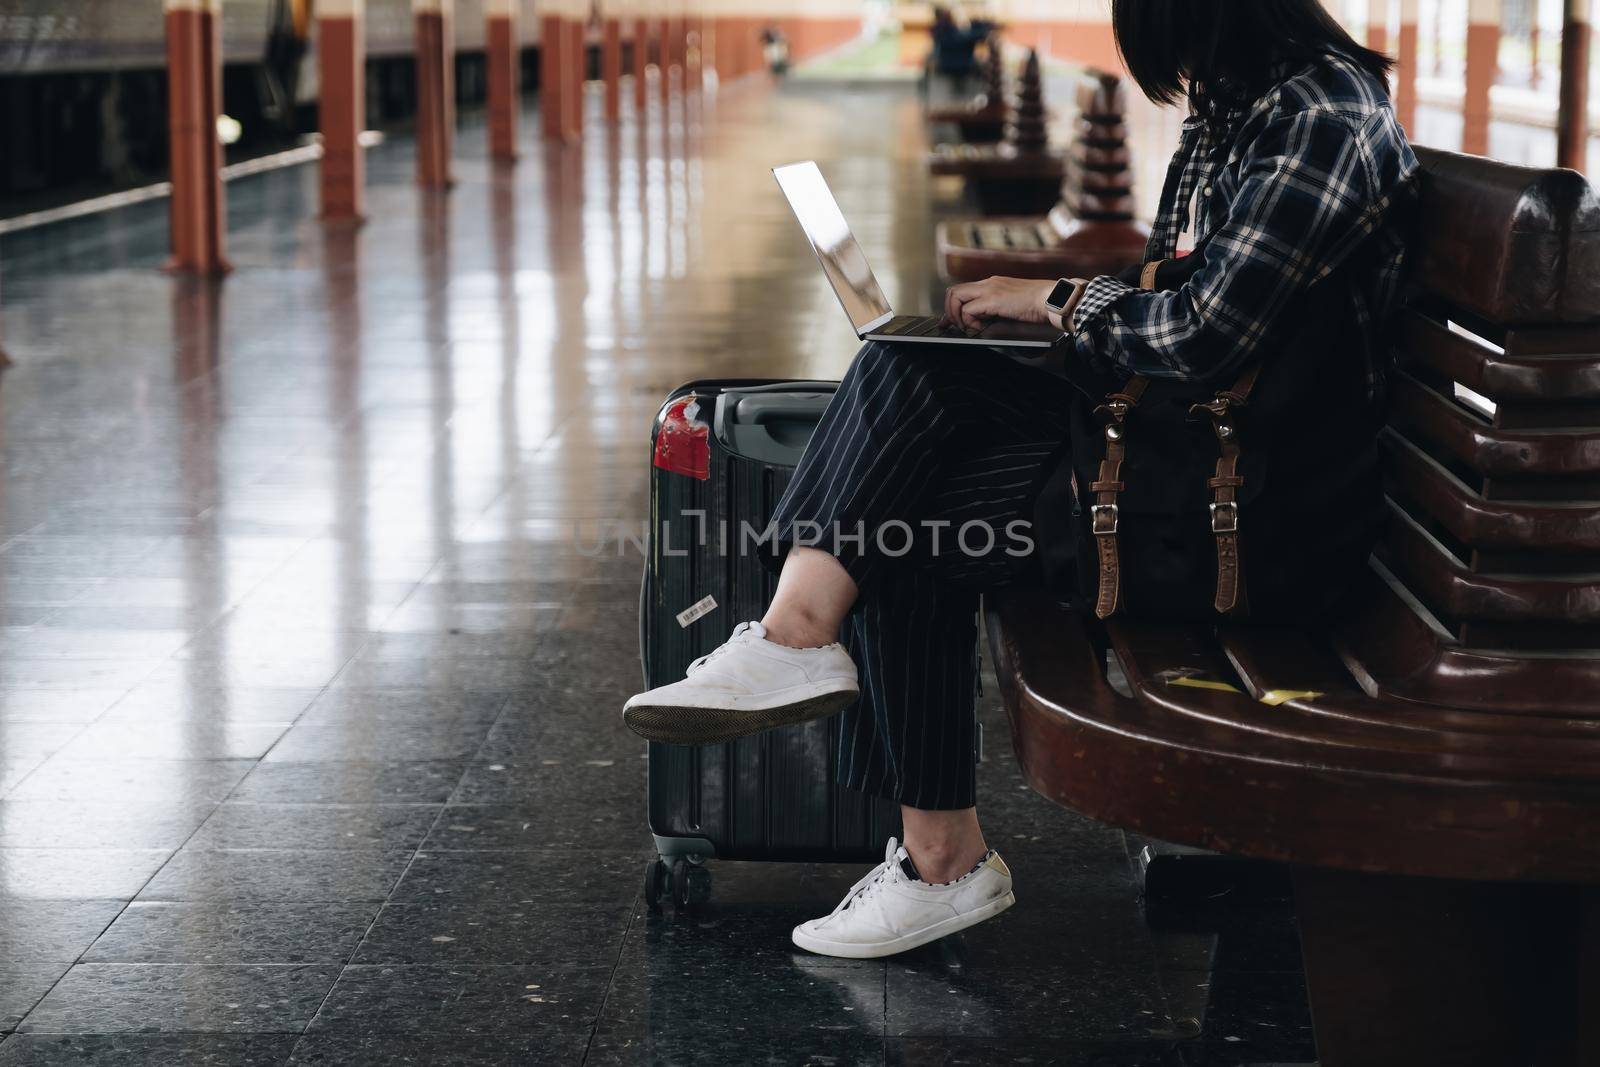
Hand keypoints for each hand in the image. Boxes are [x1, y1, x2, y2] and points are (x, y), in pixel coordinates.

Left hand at [941, 277, 1055, 332]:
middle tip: (954, 327)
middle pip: (953, 291)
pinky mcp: (993, 299)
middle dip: (949, 311)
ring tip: (969, 328)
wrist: (1054, 299)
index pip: (962, 290)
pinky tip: (981, 328)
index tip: (947, 322)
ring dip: (957, 316)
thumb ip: (997, 311)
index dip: (951, 307)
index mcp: (993, 284)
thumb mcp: (1013, 306)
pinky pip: (968, 310)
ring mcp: (990, 289)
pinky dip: (969, 322)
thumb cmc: (1040, 305)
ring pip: (955, 297)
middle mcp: (989, 283)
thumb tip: (985, 325)